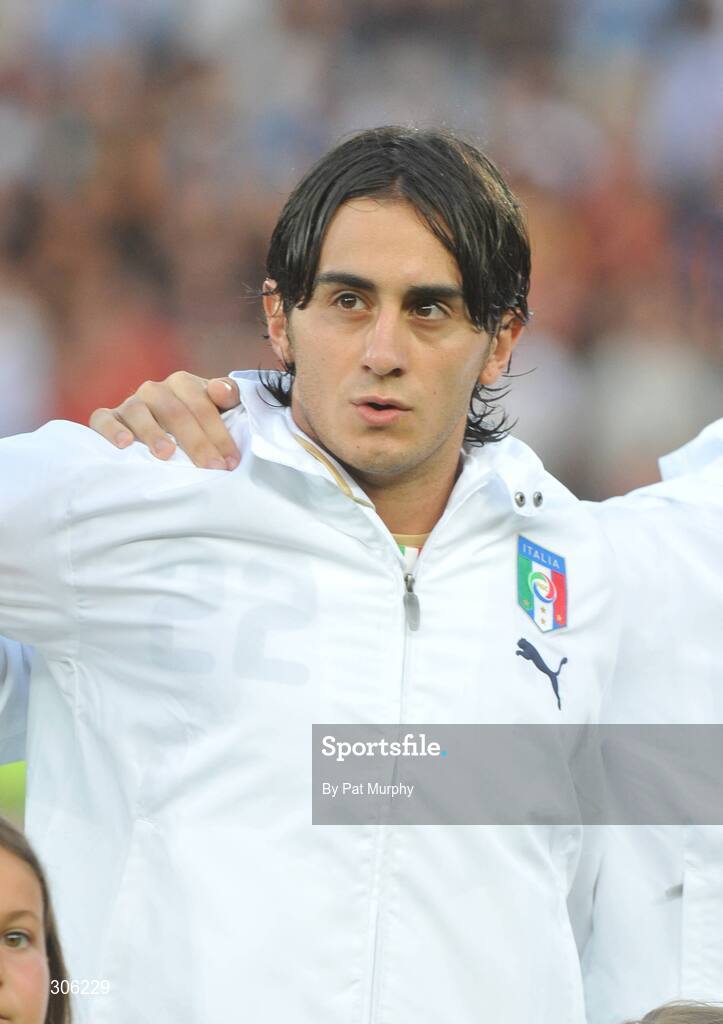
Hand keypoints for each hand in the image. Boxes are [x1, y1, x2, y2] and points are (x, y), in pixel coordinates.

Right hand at [89, 371, 241, 469]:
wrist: (159, 429)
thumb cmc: (195, 422)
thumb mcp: (217, 408)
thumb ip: (228, 396)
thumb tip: (221, 391)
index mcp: (183, 383)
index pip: (202, 405)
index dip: (219, 433)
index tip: (231, 461)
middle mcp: (155, 390)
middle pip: (175, 412)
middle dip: (196, 442)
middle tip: (211, 467)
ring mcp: (130, 404)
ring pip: (138, 413)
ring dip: (153, 433)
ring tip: (166, 454)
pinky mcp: (107, 418)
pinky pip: (103, 420)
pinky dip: (112, 430)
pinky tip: (125, 444)